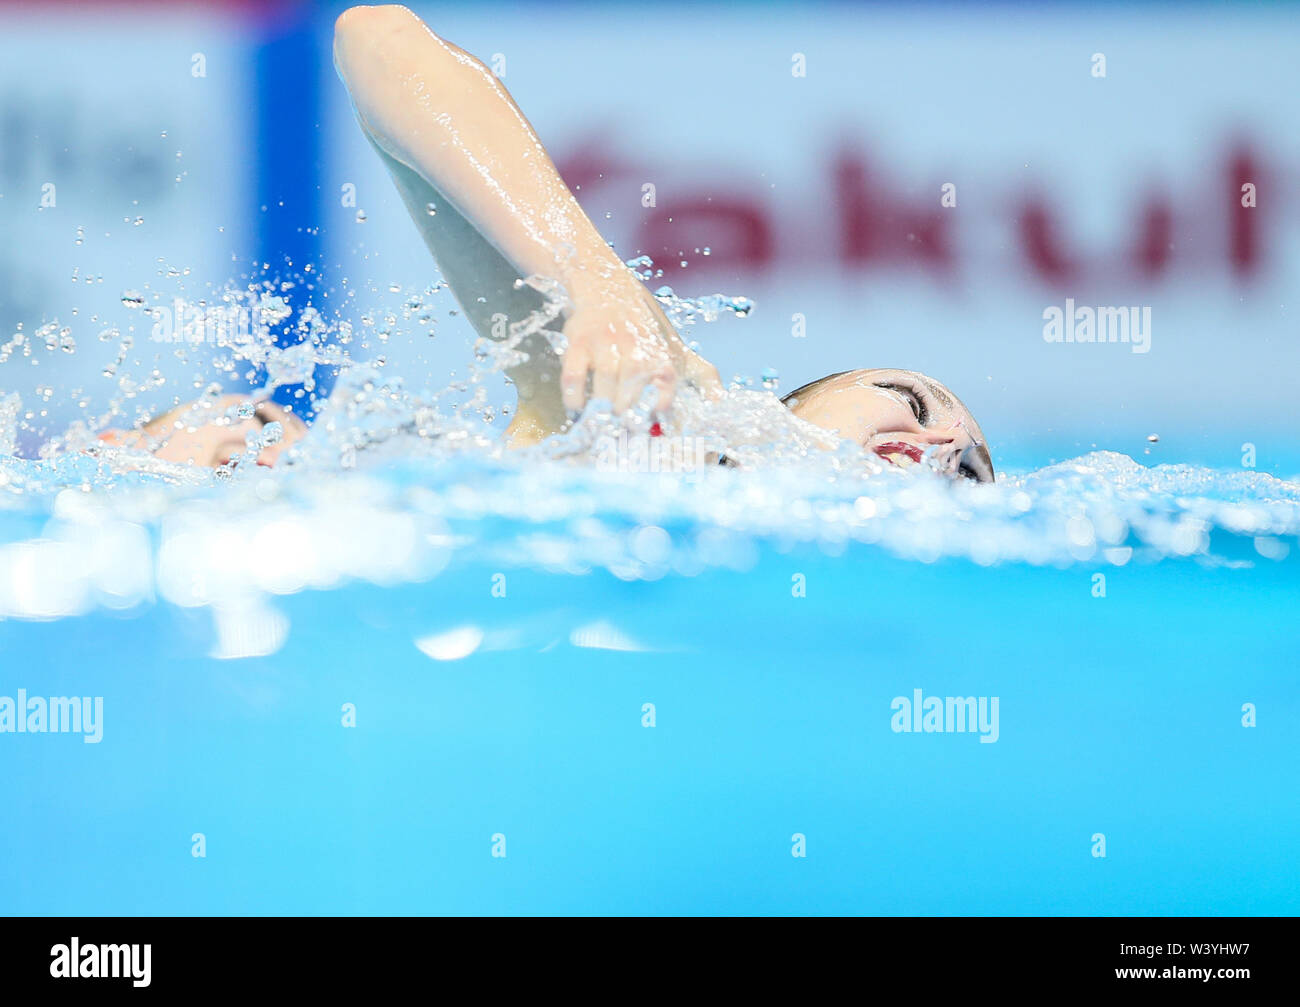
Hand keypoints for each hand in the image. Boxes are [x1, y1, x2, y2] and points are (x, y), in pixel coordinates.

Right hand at [559, 269, 721, 416]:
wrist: (607, 287)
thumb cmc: (647, 329)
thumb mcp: (679, 348)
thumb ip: (704, 376)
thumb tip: (722, 403)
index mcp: (660, 352)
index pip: (666, 381)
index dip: (661, 403)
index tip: (654, 422)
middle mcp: (635, 346)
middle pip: (633, 385)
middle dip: (627, 413)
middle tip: (621, 434)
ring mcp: (605, 343)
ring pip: (605, 381)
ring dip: (603, 408)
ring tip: (601, 426)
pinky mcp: (579, 342)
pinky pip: (573, 374)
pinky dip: (573, 397)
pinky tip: (578, 410)